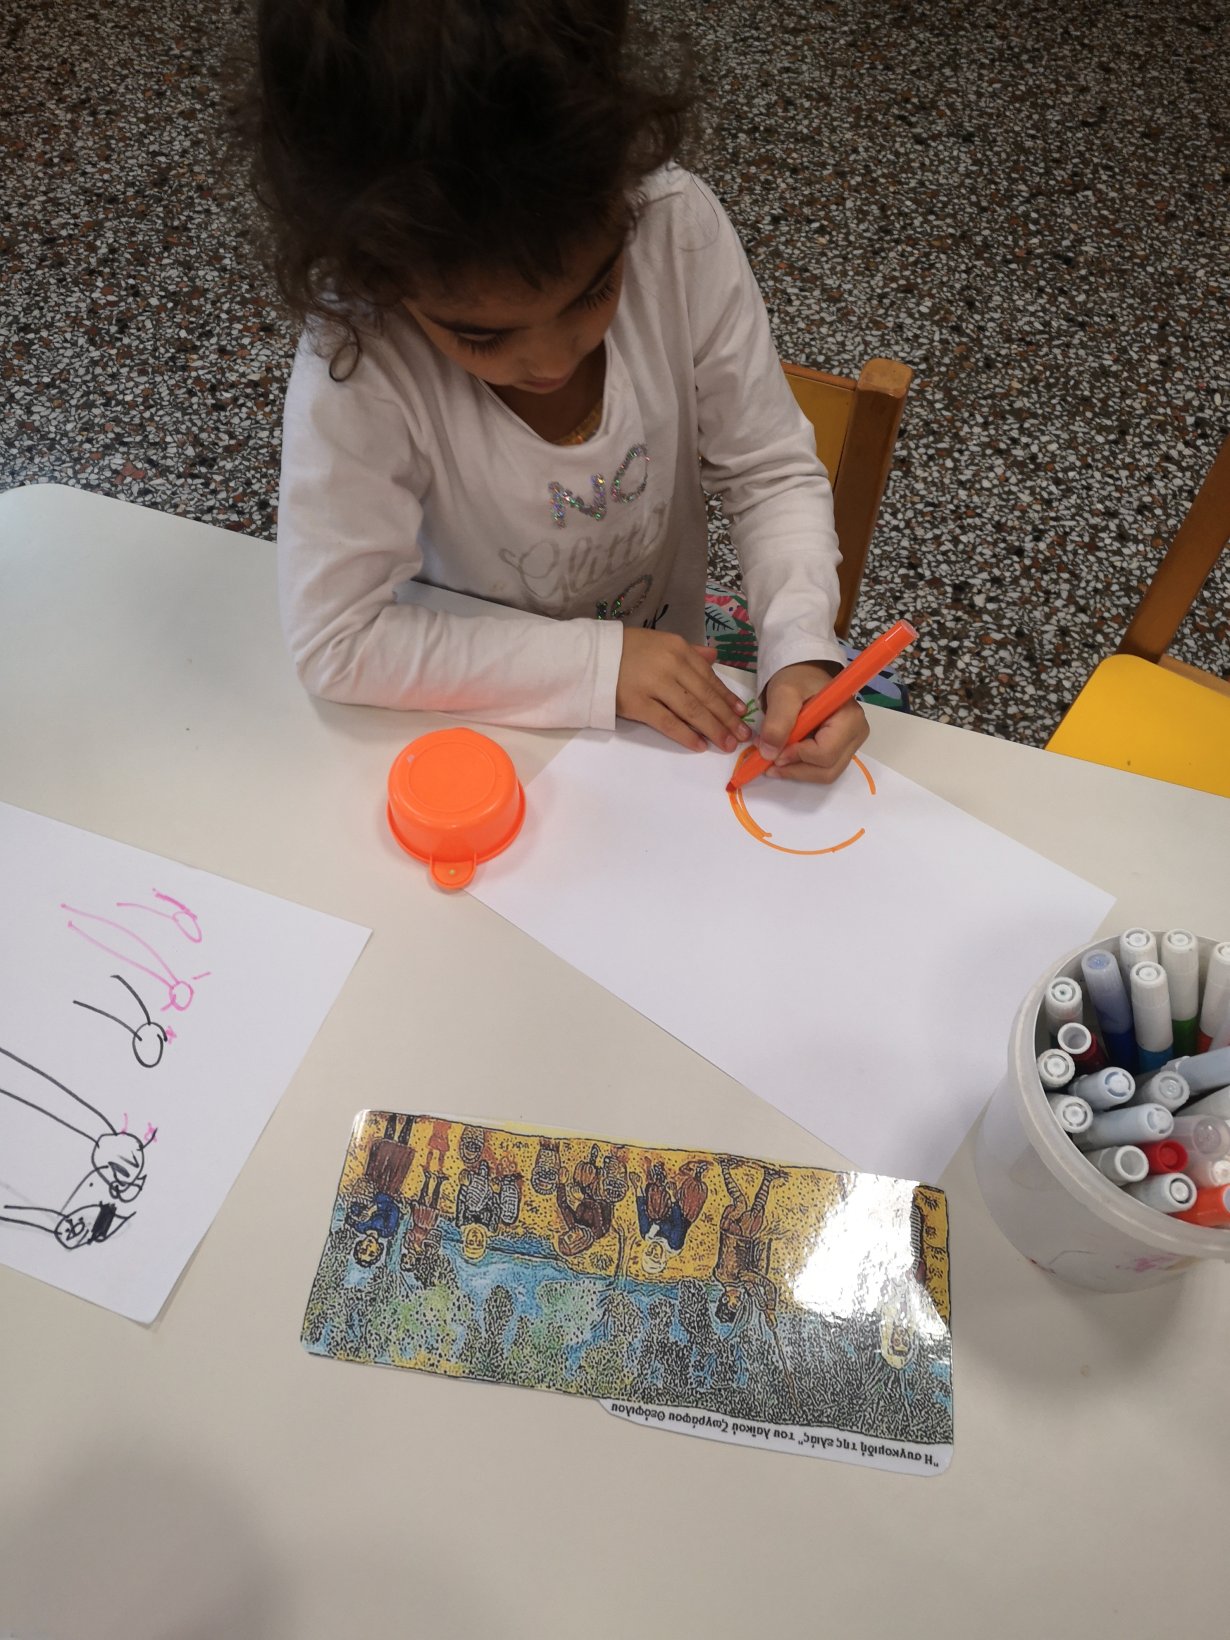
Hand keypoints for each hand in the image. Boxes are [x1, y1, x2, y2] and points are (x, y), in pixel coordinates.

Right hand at [615, 629, 752, 752]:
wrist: (591, 657)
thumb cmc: (627, 650)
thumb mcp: (661, 642)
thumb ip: (689, 652)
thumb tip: (714, 657)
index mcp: (678, 648)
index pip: (709, 677)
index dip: (727, 697)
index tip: (742, 714)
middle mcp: (670, 665)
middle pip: (705, 696)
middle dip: (726, 718)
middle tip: (742, 736)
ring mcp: (654, 685)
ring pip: (691, 710)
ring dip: (713, 729)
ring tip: (727, 744)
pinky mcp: (638, 704)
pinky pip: (668, 722)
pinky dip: (686, 735)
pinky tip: (700, 745)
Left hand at [759, 661, 868, 783]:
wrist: (803, 676)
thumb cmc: (797, 679)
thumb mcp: (783, 693)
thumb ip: (776, 722)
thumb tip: (769, 754)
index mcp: (849, 717)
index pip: (826, 753)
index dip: (797, 756)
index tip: (773, 751)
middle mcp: (856, 734)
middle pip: (828, 769)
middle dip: (796, 769)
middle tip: (769, 760)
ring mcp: (850, 744)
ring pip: (825, 774)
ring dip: (797, 772)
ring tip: (773, 760)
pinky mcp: (841, 751)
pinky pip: (822, 770)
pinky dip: (801, 769)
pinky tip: (784, 758)